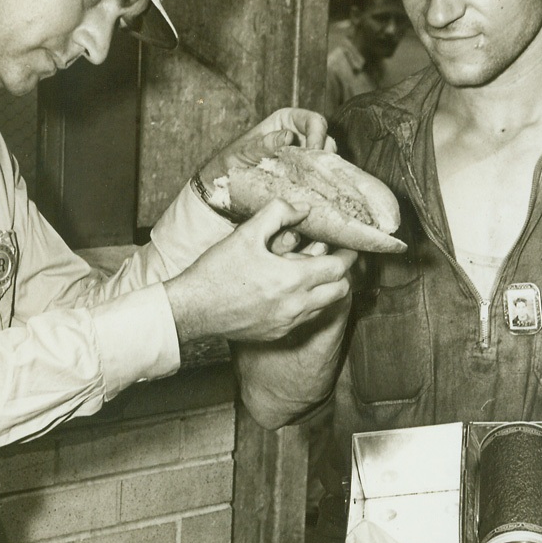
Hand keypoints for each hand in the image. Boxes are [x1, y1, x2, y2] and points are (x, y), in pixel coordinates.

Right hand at [164, 199, 355, 343]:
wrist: (193, 309)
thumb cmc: (217, 271)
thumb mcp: (246, 233)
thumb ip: (278, 213)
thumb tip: (302, 208)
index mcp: (292, 279)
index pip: (338, 268)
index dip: (348, 255)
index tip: (348, 246)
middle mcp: (295, 305)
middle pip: (340, 291)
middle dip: (341, 274)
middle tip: (332, 260)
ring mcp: (287, 323)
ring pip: (324, 307)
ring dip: (324, 290)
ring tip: (308, 273)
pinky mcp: (277, 334)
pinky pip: (304, 319)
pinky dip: (306, 305)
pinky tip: (289, 292)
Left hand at [197, 107, 335, 187]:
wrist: (225, 184)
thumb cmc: (232, 161)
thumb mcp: (245, 151)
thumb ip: (265, 144)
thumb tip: (289, 136)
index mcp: (287, 121)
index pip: (314, 121)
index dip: (319, 135)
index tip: (314, 153)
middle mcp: (299, 135)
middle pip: (326, 140)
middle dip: (323, 156)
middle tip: (314, 173)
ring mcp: (303, 156)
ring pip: (325, 161)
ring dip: (321, 172)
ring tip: (311, 184)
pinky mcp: (303, 175)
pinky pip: (318, 177)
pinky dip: (317, 184)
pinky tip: (310, 192)